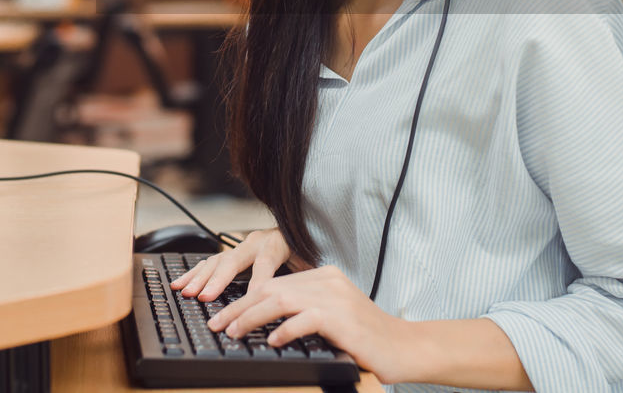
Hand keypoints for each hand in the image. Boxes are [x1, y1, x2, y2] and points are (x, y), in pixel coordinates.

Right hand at [169, 228, 300, 301]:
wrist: (299, 225)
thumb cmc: (306, 249)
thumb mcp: (309, 261)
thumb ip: (303, 277)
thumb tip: (302, 296)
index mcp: (276, 244)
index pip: (264, 264)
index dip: (257, 282)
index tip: (251, 299)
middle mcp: (255, 242)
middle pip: (233, 260)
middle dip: (216, 280)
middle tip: (203, 297)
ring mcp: (240, 246)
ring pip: (216, 260)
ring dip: (199, 278)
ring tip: (186, 292)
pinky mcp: (231, 251)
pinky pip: (209, 262)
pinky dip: (193, 273)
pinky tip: (179, 282)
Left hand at [205, 264, 416, 384]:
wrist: (405, 347)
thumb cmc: (367, 338)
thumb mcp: (332, 317)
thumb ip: (303, 311)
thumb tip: (263, 322)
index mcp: (323, 276)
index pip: (274, 283)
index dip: (244, 299)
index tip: (223, 316)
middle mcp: (328, 281)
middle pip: (271, 289)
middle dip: (238, 307)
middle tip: (217, 324)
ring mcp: (336, 298)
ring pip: (281, 300)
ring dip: (251, 317)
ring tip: (232, 332)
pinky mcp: (343, 319)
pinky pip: (305, 319)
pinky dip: (284, 330)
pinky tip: (270, 341)